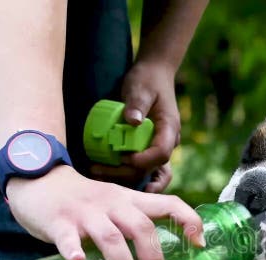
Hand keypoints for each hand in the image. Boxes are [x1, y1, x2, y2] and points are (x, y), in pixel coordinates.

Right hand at [6, 165, 204, 259]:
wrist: (39, 180)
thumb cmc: (84, 201)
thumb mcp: (116, 204)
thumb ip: (135, 224)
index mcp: (130, 200)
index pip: (169, 203)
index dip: (189, 220)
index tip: (200, 244)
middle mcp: (112, 204)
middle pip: (142, 227)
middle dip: (154, 257)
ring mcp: (85, 213)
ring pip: (111, 237)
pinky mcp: (59, 222)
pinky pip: (67, 237)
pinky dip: (73, 249)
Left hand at [89, 59, 180, 192]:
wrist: (154, 75)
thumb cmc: (148, 79)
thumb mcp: (141, 87)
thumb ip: (137, 103)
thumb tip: (132, 121)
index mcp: (169, 129)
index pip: (161, 153)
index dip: (143, 160)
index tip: (122, 157)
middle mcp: (167, 142)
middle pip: (151, 168)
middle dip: (125, 173)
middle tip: (97, 169)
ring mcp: (158, 147)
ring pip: (146, 173)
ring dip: (123, 177)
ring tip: (97, 173)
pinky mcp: (148, 148)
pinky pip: (141, 168)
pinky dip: (125, 174)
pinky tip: (106, 175)